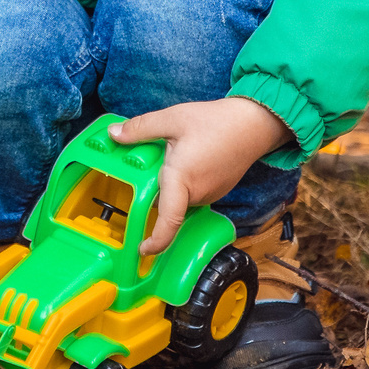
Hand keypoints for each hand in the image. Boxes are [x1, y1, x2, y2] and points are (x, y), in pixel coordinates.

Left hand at [110, 97, 291, 253]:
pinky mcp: (217, 191)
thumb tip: (113, 133)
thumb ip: (141, 128)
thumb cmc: (217, 121)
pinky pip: (193, 193)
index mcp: (182, 180)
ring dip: (171, 183)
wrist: (255, 123)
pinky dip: (184, 182)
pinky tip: (188, 157)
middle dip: (154, 187)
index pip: (169, 221)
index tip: (143, 250)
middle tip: (150, 160)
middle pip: (166, 203)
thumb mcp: (173, 118)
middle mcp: (197, 194)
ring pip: (179, 198)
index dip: (155, 241)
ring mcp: (210, 195)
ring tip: (174, 153)